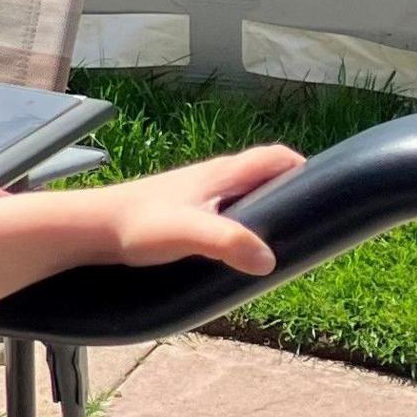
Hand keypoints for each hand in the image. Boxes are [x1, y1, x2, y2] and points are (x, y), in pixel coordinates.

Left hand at [81, 146, 302, 273]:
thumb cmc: (136, 225)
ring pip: (242, 192)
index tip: (326, 193)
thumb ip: (229, 242)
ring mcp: (194, 192)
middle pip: (263, 174)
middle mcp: (210, 176)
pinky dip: (240, 219)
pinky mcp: (180, 208)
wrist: (90, 229)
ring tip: (279, 238)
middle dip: (289, 191)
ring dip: (263, 207)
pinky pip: (223, 208)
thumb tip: (269, 260)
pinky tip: (236, 246)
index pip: (275, 157)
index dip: (304, 169)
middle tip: (307, 221)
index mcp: (221, 174)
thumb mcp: (188, 234)